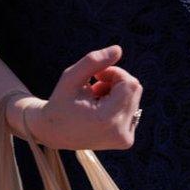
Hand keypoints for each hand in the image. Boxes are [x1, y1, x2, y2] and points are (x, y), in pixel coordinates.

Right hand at [10, 45, 142, 150]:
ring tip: (95, 100)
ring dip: (116, 93)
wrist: (54, 133)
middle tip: (94, 86)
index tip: (96, 75)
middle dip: (115, 82)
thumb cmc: (61, 102)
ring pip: (134, 98)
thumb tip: (118, 49)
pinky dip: (118, 104)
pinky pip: (132, 110)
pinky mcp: (126, 140)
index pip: (129, 84)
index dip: (114, 73)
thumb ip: (93, 61)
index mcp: (107, 120)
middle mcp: (120, 133)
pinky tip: (100, 110)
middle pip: (135, 90)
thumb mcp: (71, 78)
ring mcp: (125, 139)